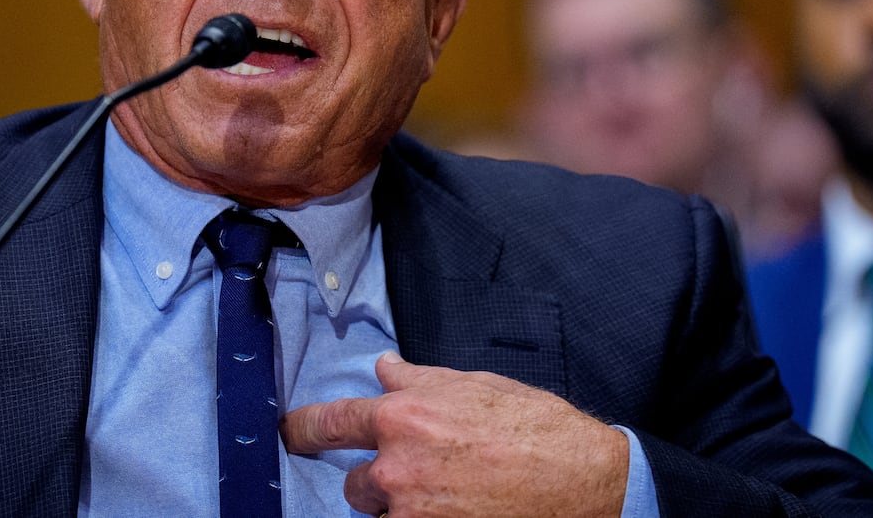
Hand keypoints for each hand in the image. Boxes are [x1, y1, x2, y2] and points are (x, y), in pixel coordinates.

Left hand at [280, 351, 628, 517]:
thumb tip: (384, 369)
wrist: (583, 480)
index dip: (302, 429)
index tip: (289, 434)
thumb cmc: (535, 429)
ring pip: (384, 516)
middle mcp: (399, 469)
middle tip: (425, 476)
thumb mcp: (474, 385)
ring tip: (451, 496)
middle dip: (382, 482)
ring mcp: (414, 514)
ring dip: (404, 510)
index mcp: (405, 417)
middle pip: (357, 486)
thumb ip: (419, 380)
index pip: (330, 423)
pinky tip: (462, 510)